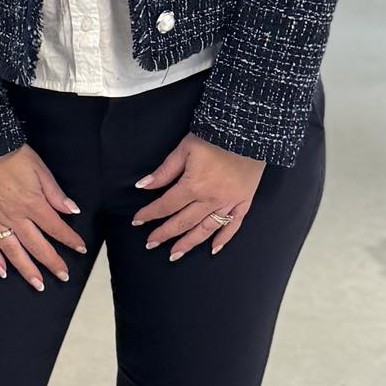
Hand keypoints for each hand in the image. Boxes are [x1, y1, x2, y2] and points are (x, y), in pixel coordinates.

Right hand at [0, 144, 86, 290]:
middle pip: (36, 245)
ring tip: (38, 284)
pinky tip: (3, 272)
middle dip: (52, 262)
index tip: (80, 249)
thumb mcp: (39, 168)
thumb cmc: (10, 154)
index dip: (70, 240)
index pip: (55, 228)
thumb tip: (72, 210)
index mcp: (32, 204)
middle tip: (63, 276)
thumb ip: (55, 192)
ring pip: (13, 251)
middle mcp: (14, 217)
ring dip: (27, 269)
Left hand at [132, 133, 264, 260]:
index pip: (166, 205)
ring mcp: (229, 203)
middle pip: (183, 222)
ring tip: (174, 254)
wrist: (248, 131)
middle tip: (150, 244)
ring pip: (205, 229)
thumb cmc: (214, 137)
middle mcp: (210, 200)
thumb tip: (143, 185)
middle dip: (165, 234)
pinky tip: (213, 249)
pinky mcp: (244, 201)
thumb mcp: (184, 149)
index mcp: (193, 186)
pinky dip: (223, 239)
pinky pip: (233, 225)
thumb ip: (164, 171)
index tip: (137, 220)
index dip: (150, 214)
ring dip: (188, 243)